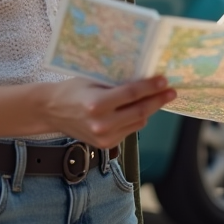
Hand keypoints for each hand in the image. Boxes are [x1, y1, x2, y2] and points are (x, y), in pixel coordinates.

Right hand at [40, 76, 176, 147]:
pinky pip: (129, 130)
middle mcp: (101, 124)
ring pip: (138, 123)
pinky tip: (139, 109)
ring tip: (158, 98)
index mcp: (97, 104)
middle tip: (171, 91)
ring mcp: (104, 137)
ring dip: (150, 110)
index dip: (150, 87)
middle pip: (140, 112)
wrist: (52, 111)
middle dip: (158, 100)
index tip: (164, 80)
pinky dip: (137, 119)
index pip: (132, 94)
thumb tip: (145, 78)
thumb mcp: (93, 80)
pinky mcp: (106, 145)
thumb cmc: (73, 90)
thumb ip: (117, 83)